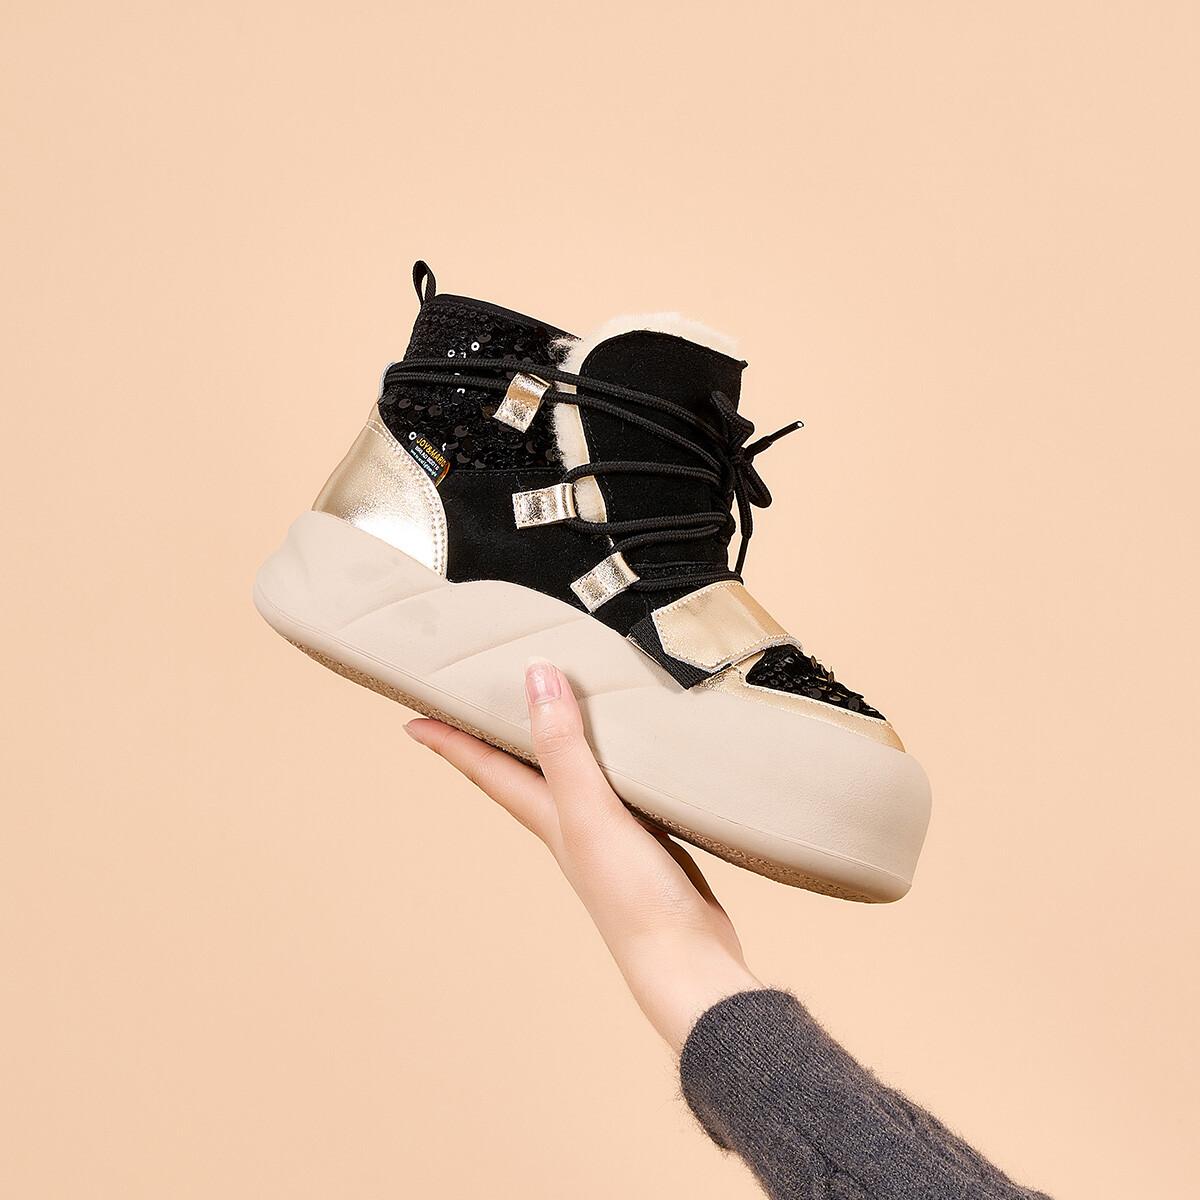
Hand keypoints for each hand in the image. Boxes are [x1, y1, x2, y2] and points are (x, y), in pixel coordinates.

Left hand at [404, 659, 760, 1052]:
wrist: (687, 961)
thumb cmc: (632, 898)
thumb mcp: (589, 812)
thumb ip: (564, 747)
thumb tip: (537, 676)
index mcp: (548, 816)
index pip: (486, 769)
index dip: (449, 741)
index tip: (413, 719)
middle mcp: (569, 823)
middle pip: (519, 772)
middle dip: (492, 740)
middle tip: (474, 708)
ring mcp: (607, 833)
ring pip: (567, 778)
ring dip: (551, 748)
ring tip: (547, 717)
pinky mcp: (646, 838)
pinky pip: (617, 787)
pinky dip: (610, 763)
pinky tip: (629, 757)